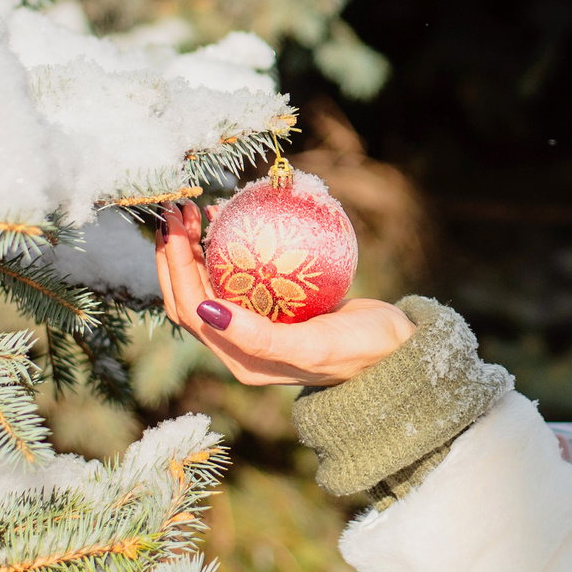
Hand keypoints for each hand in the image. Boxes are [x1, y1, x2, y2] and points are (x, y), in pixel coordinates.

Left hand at [152, 201, 414, 385]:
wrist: (398, 353)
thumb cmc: (360, 350)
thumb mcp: (313, 344)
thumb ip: (259, 337)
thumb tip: (207, 311)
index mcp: (241, 360)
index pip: (190, 308)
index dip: (174, 266)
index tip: (176, 224)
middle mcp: (239, 348)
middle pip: (189, 296)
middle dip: (174, 254)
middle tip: (178, 211)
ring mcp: (254, 329)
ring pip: (209, 286)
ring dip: (193, 251)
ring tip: (195, 212)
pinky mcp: (271, 312)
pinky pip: (237, 278)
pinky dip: (225, 250)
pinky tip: (230, 222)